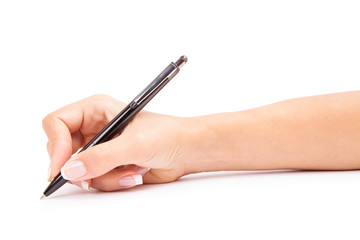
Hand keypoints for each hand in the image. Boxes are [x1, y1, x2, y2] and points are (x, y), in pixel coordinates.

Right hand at [43, 95, 190, 190]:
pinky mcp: (107, 163)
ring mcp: (100, 147)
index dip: (56, 145)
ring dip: (104, 176)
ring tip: (131, 170)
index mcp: (95, 109)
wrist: (186, 150)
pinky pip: (94, 179)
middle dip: (82, 166)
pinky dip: (112, 181)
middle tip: (96, 175)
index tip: (62, 167)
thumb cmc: (167, 135)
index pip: (56, 122)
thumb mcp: (134, 144)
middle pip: (63, 150)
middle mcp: (93, 127)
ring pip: (79, 170)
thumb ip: (101, 157)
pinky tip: (133, 174)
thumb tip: (70, 169)